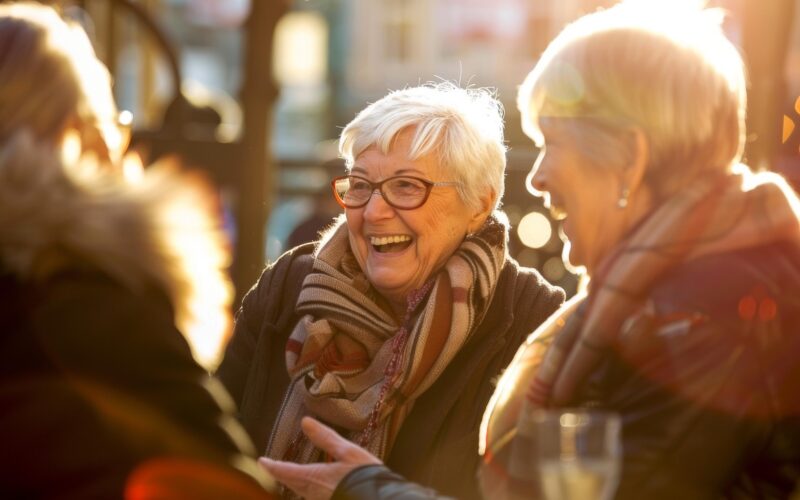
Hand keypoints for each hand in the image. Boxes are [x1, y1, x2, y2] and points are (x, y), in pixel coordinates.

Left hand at [259, 417, 381, 499]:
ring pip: (302, 491)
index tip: (261, 461)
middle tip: (274, 468)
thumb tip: (305, 421)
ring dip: (295, 482)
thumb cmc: (364, 474)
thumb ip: (325, 437)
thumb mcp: (347, 451)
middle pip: (291, 483)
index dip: (272, 466)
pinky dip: (309, 488)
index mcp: (313, 477)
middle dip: (282, 475)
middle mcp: (313, 493)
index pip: (285, 471)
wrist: (380, 499)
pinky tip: (316, 485)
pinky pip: (314, 496)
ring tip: (291, 475)